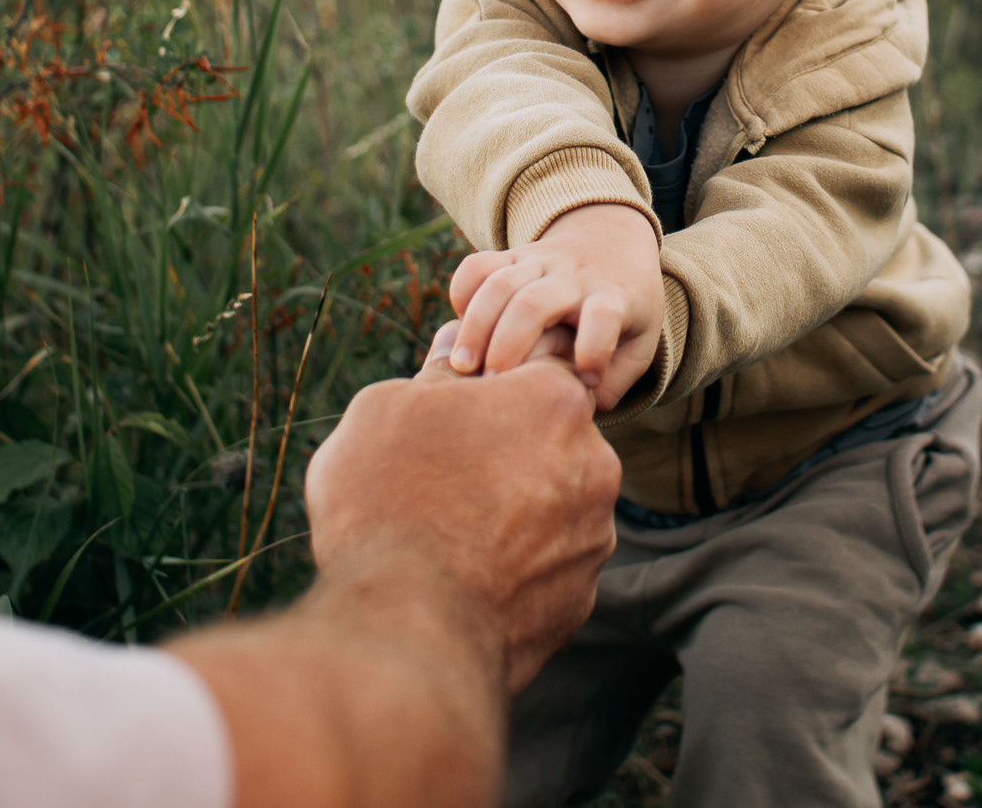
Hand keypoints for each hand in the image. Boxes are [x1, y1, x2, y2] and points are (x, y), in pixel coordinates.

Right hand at [169, 361, 618, 807]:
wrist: (405, 630)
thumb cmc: (389, 500)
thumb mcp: (387, 408)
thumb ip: (435, 373)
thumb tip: (454, 351)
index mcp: (554, 400)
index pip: (538, 369)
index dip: (493, 385)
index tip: (454, 408)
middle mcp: (595, 464)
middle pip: (550, 440)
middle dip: (506, 450)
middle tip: (442, 475)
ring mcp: (593, 537)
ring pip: (553, 506)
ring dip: (514, 511)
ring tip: (446, 535)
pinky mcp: (580, 600)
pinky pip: (546, 568)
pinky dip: (514, 569)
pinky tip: (463, 579)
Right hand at [444, 203, 662, 409]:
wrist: (612, 245)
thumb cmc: (624, 313)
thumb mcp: (638, 342)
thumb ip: (617, 380)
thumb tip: (579, 406)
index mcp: (613, 298)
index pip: (604, 315)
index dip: (595, 349)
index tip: (587, 381)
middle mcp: (573, 277)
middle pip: (534, 303)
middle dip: (508, 345)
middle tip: (492, 383)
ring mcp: (540, 263)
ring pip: (499, 284)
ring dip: (475, 326)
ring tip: (461, 367)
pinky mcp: (512, 257)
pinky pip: (478, 265)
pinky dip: (462, 292)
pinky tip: (458, 328)